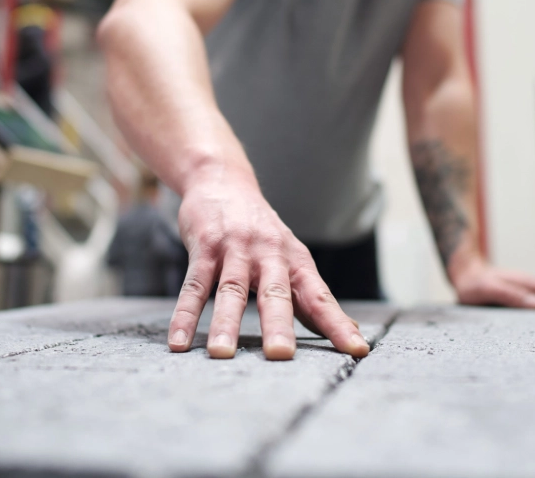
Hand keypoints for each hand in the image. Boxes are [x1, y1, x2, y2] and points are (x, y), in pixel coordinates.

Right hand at [166, 165, 370, 360]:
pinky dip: (185, 314)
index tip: (356, 350)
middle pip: (275, 292)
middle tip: (281, 355)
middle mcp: (269, 253)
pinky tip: (178, 342)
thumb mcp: (289, 256)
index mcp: (295, 260)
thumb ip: (309, 296)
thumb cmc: (260, 230)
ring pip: (232, 289)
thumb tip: (348, 331)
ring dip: (226, 322)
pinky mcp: (205, 246)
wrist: (224, 181)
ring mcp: (236, 248)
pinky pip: (194, 284)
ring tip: (221, 354)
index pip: (320, 296)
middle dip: (278, 324)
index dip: (338, 324)